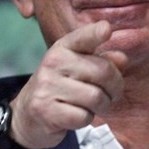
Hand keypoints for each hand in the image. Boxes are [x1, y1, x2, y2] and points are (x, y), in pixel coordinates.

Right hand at [0, 21, 124, 148]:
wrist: (26, 115)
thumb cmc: (61, 88)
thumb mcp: (78, 69)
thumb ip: (102, 61)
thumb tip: (122, 58)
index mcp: (62, 48)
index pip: (82, 37)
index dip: (95, 33)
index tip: (107, 29)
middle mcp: (53, 63)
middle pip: (103, 71)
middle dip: (115, 87)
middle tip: (112, 94)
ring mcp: (47, 87)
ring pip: (96, 97)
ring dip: (102, 106)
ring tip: (94, 106)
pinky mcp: (46, 110)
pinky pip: (83, 116)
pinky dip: (86, 119)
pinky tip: (77, 115)